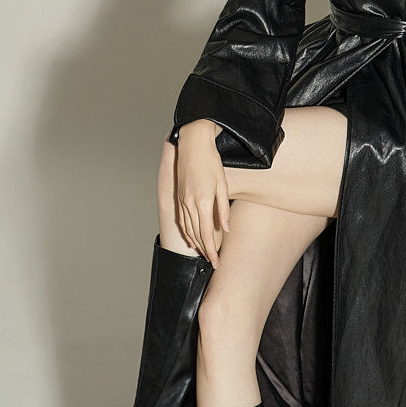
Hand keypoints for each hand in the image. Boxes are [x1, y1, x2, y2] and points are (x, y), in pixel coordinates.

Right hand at [160, 121, 229, 266]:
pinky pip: (182, 220)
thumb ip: (223, 209)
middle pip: (196, 235)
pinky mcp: (179, 196)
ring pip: (187, 229)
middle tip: (212, 262)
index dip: (211, 251)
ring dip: (195, 243)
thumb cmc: (210, 162)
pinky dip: (187, 232)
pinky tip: (191, 238)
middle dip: (204, 251)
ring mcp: (182, 200)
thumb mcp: (223, 184)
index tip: (216, 262)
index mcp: (203, 201)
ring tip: (204, 253)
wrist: (192, 144)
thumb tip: (225, 229)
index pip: (207, 234)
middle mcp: (190, 203)